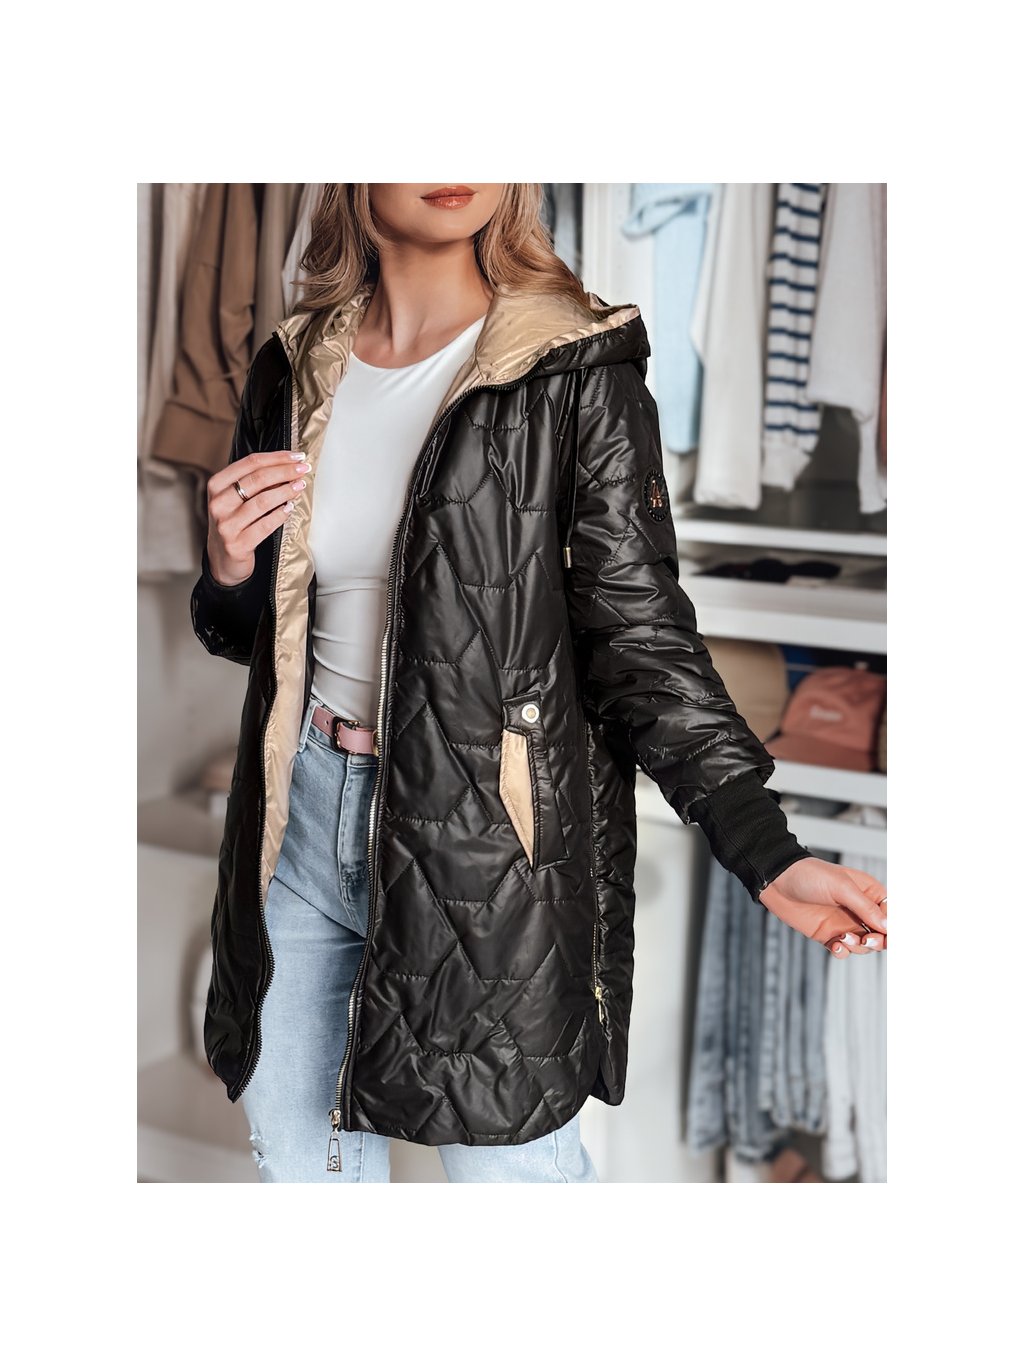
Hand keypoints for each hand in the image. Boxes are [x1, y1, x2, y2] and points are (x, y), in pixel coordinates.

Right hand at [205, 449, 309, 586]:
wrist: (223, 559)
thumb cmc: (235, 522)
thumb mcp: (235, 498)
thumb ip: (254, 482)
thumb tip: (288, 465)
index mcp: (217, 485)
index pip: (250, 463)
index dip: (277, 457)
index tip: (298, 456)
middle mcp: (218, 503)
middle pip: (257, 480)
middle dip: (284, 472)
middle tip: (304, 469)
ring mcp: (226, 525)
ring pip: (262, 501)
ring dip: (285, 492)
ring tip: (300, 486)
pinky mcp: (237, 544)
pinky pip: (265, 525)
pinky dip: (280, 515)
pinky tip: (290, 508)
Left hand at [759, 857, 887, 959]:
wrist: (776, 881)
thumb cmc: (809, 875)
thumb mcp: (841, 887)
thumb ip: (866, 907)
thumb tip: (889, 927)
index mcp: (869, 892)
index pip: (892, 915)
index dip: (893, 928)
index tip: (886, 935)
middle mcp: (859, 909)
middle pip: (882, 934)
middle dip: (878, 941)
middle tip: (866, 940)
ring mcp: (844, 923)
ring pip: (864, 946)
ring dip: (857, 947)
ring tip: (843, 939)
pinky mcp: (828, 934)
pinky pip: (844, 950)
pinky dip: (842, 952)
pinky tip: (835, 946)